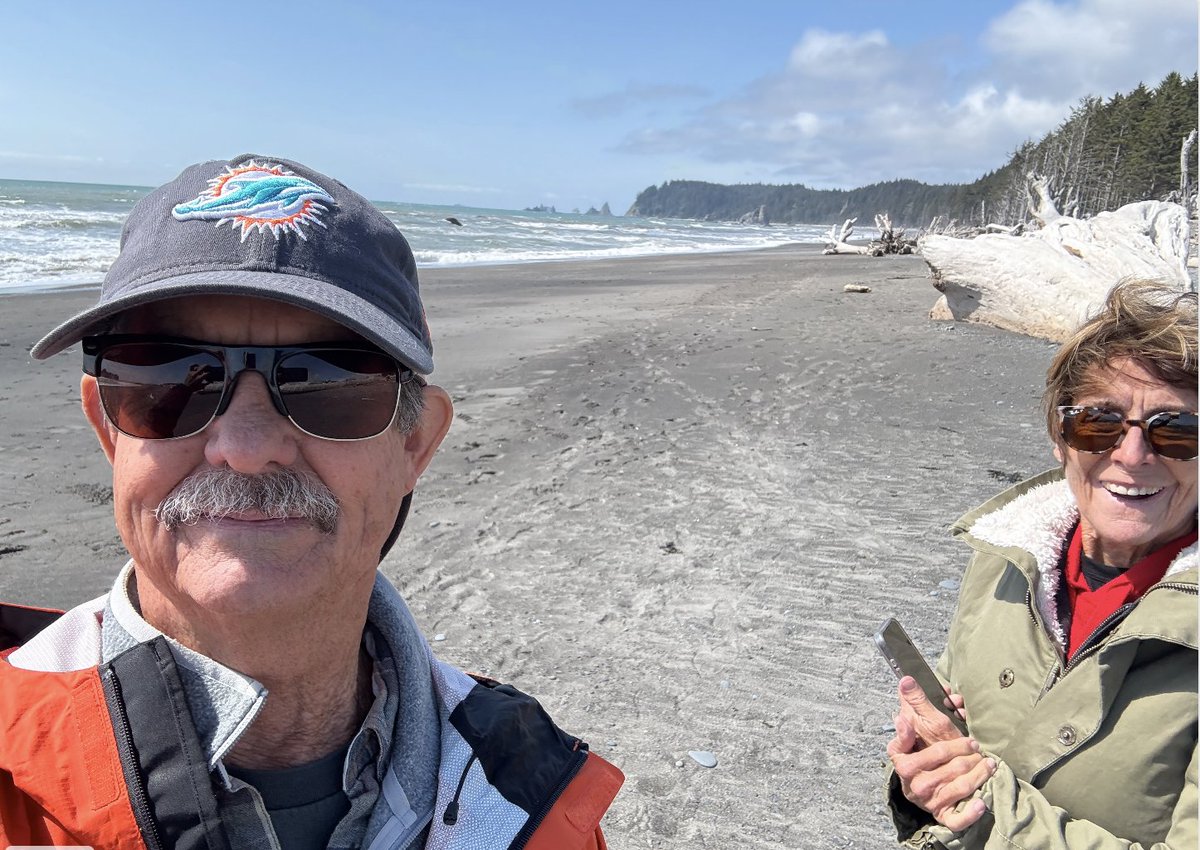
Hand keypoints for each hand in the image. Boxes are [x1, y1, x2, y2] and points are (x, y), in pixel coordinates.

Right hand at [887, 677, 994, 830]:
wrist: (925, 785)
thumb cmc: (923, 750)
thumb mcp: (919, 726)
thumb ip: (914, 703)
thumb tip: (906, 679)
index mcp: (902, 760)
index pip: (913, 749)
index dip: (929, 740)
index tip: (937, 731)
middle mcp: (912, 782)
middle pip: (945, 764)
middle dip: (964, 752)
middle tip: (976, 745)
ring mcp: (928, 800)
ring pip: (957, 786)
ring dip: (978, 774)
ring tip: (989, 763)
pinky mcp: (942, 815)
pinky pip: (956, 818)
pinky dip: (970, 812)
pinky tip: (982, 802)